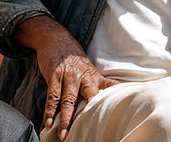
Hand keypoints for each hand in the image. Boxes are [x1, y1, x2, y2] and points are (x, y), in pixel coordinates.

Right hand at [19, 17, 113, 139]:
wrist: (55, 38)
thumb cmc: (75, 60)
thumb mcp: (91, 70)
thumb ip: (101, 86)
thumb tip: (119, 98)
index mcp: (95, 78)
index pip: (110, 89)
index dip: (117, 99)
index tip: (123, 113)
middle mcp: (83, 77)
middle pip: (89, 97)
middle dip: (89, 114)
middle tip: (89, 129)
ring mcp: (68, 76)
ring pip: (68, 100)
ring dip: (65, 119)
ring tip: (64, 134)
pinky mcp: (54, 76)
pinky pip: (52, 96)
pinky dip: (49, 110)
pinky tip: (48, 121)